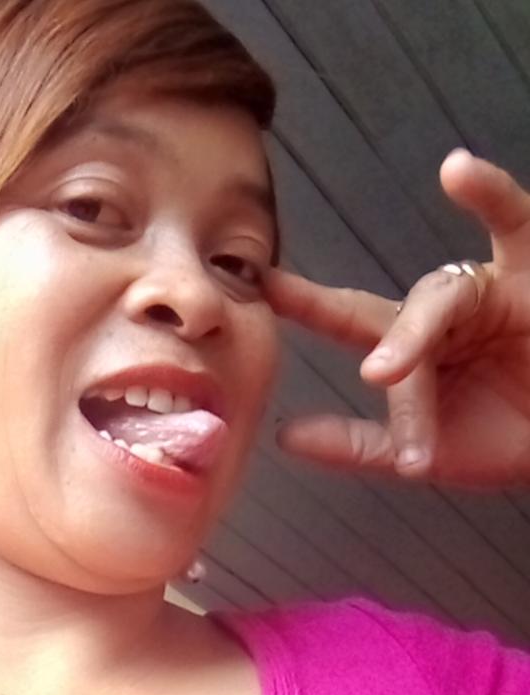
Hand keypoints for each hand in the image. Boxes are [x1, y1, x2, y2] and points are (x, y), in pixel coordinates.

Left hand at [264, 149, 529, 489]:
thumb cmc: (505, 439)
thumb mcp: (420, 454)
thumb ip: (355, 446)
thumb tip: (285, 435)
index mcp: (412, 348)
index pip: (351, 320)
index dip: (310, 303)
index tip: (262, 284)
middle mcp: (443, 313)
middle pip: (399, 318)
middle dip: (390, 346)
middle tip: (379, 376)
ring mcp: (486, 289)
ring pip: (442, 296)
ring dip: (422, 331)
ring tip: (400, 369)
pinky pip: (515, 221)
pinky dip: (488, 192)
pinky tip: (457, 170)